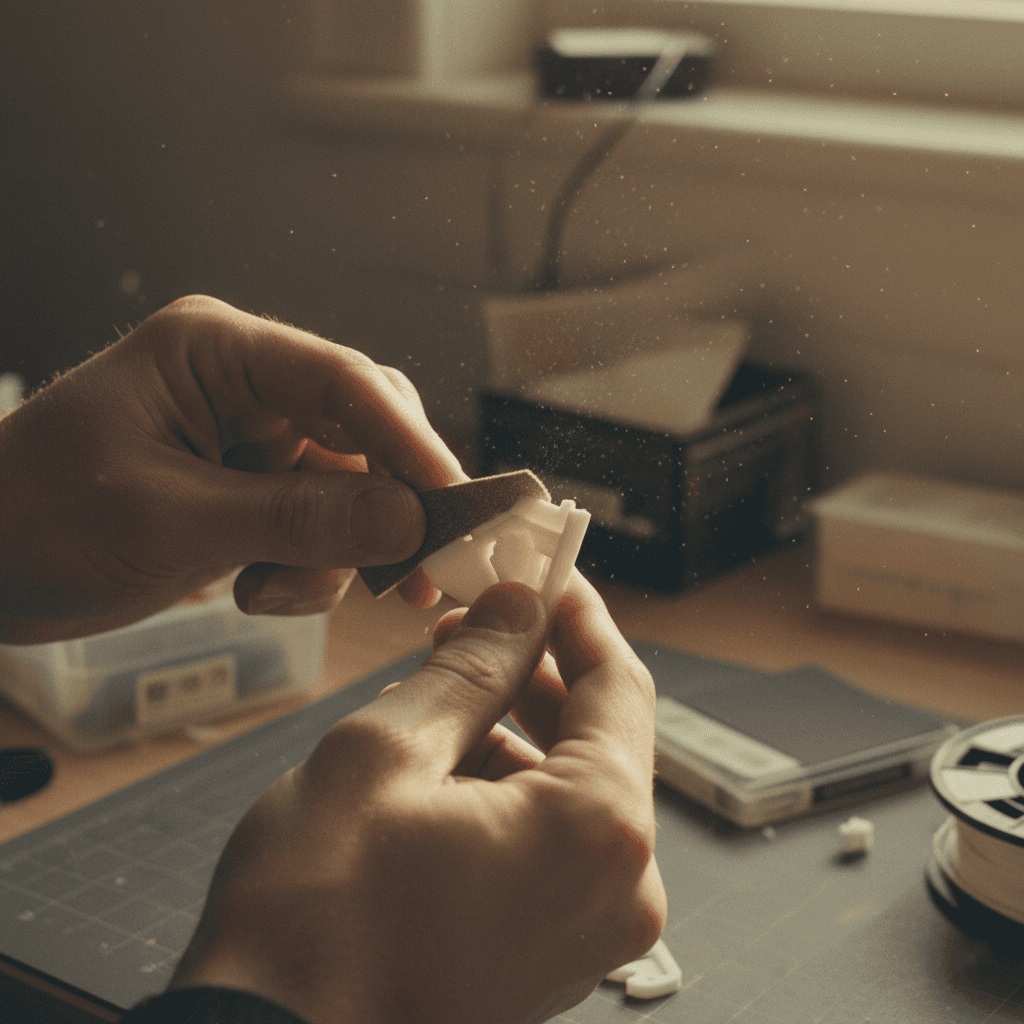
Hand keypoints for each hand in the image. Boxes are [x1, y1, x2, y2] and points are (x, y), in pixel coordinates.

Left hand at [0, 295, 466, 642]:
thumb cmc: (32, 521)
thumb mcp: (169, 522)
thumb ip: (297, 519)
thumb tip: (409, 522)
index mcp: (217, 351)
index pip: (345, 380)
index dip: (410, 442)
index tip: (455, 506)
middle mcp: (246, 385)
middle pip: (365, 428)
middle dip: (390, 503)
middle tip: (414, 574)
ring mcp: (251, 439)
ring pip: (351, 486)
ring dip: (338, 549)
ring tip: (277, 593)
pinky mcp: (250, 490)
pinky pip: (319, 524)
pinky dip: (308, 569)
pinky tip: (256, 592)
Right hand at [170, 576, 666, 1023]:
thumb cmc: (312, 920)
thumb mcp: (388, 750)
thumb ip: (470, 667)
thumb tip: (514, 609)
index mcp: (596, 831)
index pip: (619, 683)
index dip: (577, 615)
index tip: (543, 571)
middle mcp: (616, 890)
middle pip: (596, 736)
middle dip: (534, 667)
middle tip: (475, 614)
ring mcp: (584, 932)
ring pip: (567, 788)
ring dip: (510, 725)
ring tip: (437, 680)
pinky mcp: (544, 953)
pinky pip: (546, 841)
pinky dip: (503, 787)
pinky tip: (439, 755)